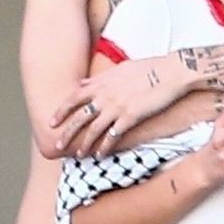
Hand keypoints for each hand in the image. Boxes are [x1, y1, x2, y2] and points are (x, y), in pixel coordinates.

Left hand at [53, 56, 186, 155]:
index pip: (73, 98)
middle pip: (79, 117)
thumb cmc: (149, 68)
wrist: (171, 72)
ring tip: (79, 155)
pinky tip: (100, 155)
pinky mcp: (130, 117)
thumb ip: (99, 77)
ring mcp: (117, 107)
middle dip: (67, 132)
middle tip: (58, 145)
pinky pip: (113, 135)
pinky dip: (105, 146)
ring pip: (94, 129)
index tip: (52, 122)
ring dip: (85, 144)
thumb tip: (83, 83)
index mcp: (101, 83)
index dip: (61, 111)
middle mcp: (105, 95)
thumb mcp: (120, 68)